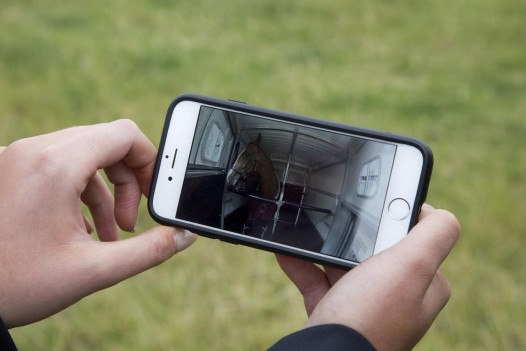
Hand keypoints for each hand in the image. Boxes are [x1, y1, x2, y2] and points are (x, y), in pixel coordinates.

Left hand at [0, 120, 196, 327]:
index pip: (123, 134)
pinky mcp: (11, 169)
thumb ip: (149, 251)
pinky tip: (82, 230)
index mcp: (56, 166)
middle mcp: (34, 152)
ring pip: (83, 156)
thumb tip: (184, 235)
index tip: (155, 193)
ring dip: (106, 191)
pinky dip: (80, 191)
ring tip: (109, 233)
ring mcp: (18, 158)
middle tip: (132, 219)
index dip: (151, 159)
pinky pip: (59, 166)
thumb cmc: (15, 284)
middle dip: (129, 181)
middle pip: (106, 143)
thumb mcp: (93, 271)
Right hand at [276, 206, 459, 350]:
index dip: (400, 216)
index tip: (378, 203)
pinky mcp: (336, 313)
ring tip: (308, 229)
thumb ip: (434, 234)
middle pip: (378, 247)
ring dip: (325, 246)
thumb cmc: (370, 315)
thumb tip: (441, 214)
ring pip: (345, 263)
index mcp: (425, 285)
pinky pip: (317, 280)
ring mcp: (366, 306)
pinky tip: (287, 251)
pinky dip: (303, 264)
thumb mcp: (412, 266)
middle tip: (339, 214)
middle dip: (356, 231)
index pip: (419, 238)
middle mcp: (398, 297)